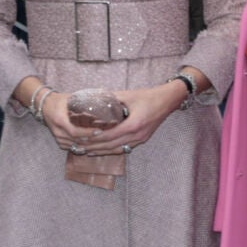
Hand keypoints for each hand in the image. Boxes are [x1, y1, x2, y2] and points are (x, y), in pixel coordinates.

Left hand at [42, 85, 183, 155]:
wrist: (167, 101)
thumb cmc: (148, 96)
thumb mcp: (128, 95)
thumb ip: (111, 99)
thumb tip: (93, 100)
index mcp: (133, 124)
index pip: (109, 135)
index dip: (95, 137)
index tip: (81, 137)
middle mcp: (137, 135)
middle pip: (111, 145)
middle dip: (94, 147)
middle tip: (79, 146)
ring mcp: (140, 139)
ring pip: (117, 150)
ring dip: (101, 151)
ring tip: (86, 151)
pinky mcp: (142, 140)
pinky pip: (124, 149)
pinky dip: (111, 150)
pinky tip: (102, 150)